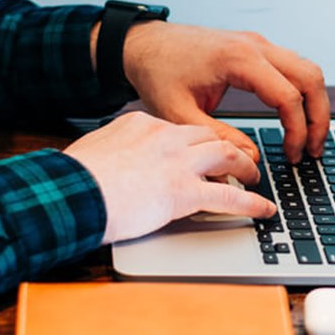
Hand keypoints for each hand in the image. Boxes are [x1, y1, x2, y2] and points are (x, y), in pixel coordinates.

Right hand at [64, 111, 276, 243]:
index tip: (200, 149)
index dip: (195, 142)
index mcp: (141, 124)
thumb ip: (113, 151)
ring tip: (255, 177)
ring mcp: (177, 163)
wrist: (71, 192)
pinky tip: (263, 210)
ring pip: (227, 156)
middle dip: (227, 146)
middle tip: (238, 158)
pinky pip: (228, 197)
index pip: (179, 128)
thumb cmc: (74, 179)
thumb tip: (111, 162)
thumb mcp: (95, 151)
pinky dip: (251, 204)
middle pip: (208, 136)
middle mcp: (165, 137)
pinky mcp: (184, 192)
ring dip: (246, 167)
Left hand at [116, 21, 329, 163]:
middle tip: (315, 150)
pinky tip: (295, 117)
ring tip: (310, 138)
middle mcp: (254, 46)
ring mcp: (257, 44)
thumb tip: (252, 158)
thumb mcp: (179, 114)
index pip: (288, 96)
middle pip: (311, 78)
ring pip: (308, 69)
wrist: (144, 45)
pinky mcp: (255, 48)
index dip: (297, 131)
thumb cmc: (158, 72)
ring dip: (315, 103)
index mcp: (238, 59)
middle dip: (319, 117)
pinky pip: (293, 67)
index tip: (292, 155)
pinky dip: (302, 92)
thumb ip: (218, 139)